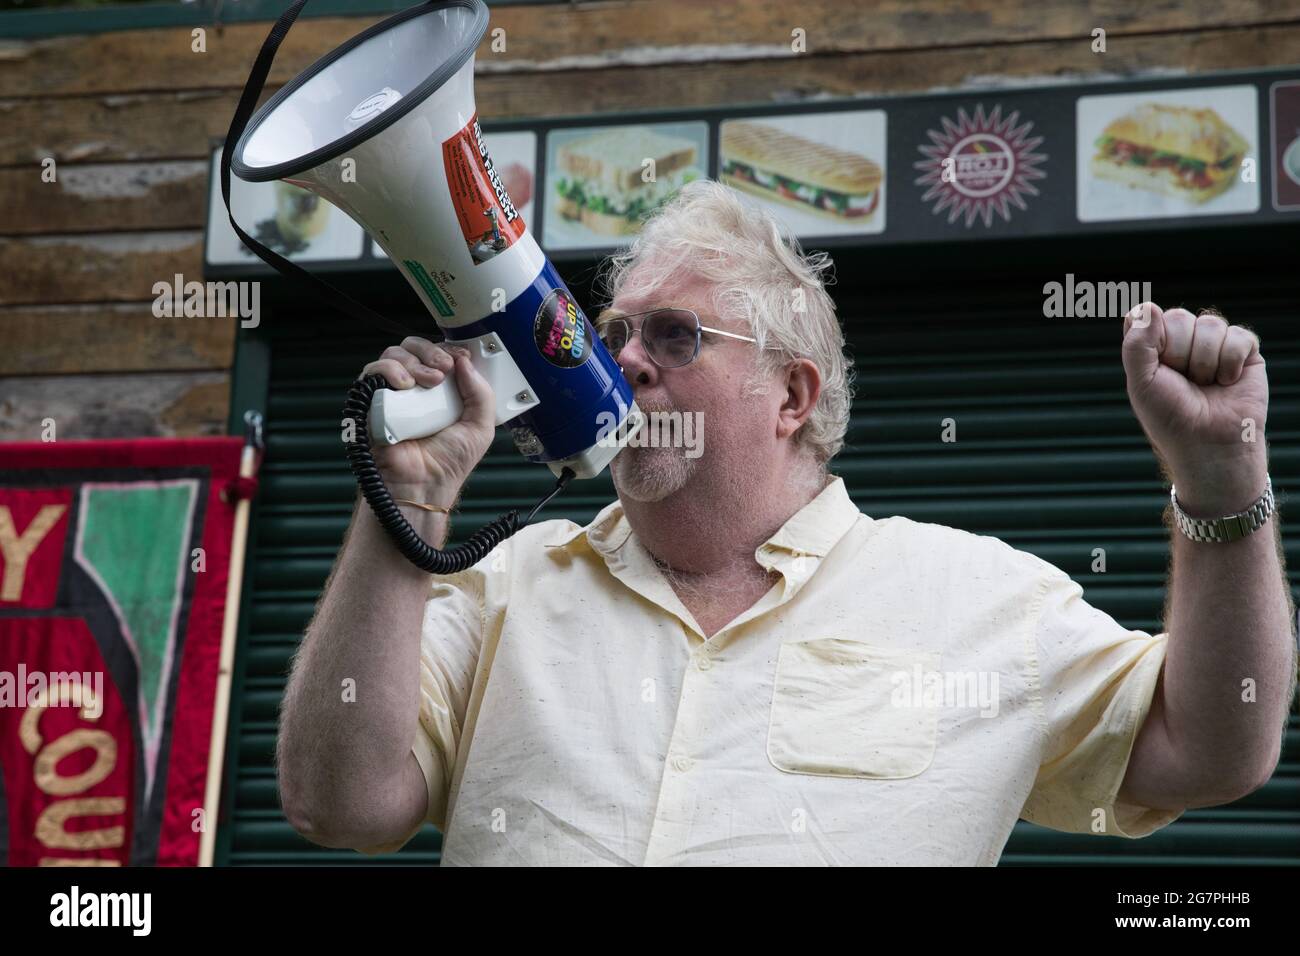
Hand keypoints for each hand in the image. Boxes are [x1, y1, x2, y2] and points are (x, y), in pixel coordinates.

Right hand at [359, 336, 495, 497]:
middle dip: (431, 351)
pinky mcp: (371, 401)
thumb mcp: (480, 426)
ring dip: (414, 361)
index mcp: (438, 390)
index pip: (438, 353)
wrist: (424, 484)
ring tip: (430, 382)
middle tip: (444, 369)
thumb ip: (481, 393)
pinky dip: (390, 370)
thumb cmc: (449, 462)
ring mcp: (391, 393)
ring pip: (394, 354)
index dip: (448, 350)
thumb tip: (464, 361)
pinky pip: (373, 372)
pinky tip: (406, 385)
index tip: (460, 358)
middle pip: (414, 347)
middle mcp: (414, 388)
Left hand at [1122, 303, 1268, 514]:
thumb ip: (1137, 344)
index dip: (1152, 337)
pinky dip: (1230, 362)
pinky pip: (1238, 335)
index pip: (1146, 316)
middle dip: (1178, 353)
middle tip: (1183, 381)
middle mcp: (1182, 342)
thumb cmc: (1170, 418)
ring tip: (1205, 385)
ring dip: (1204, 361)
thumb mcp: (1141, 383)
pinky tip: (1226, 383)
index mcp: (1152, 347)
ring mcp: (1213, 345)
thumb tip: (1149, 306)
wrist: (1209, 444)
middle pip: (1178, 317)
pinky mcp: (1244, 352)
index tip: (1157, 365)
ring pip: (1209, 324)